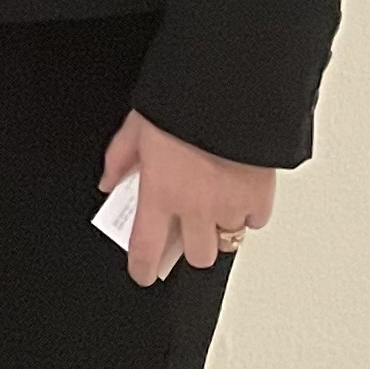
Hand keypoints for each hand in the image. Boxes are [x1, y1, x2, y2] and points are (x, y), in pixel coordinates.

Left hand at [100, 108, 274, 285]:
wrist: (227, 95)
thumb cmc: (180, 109)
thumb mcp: (136, 128)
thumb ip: (119, 160)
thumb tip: (109, 182)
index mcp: (161, 193)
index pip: (147, 247)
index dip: (143, 267)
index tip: (143, 273)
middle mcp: (197, 208)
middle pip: (197, 256)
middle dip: (189, 246)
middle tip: (184, 227)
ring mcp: (230, 207)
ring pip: (227, 241)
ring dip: (218, 229)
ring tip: (212, 205)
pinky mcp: (260, 198)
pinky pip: (254, 222)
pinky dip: (246, 214)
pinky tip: (237, 194)